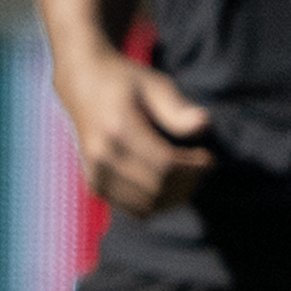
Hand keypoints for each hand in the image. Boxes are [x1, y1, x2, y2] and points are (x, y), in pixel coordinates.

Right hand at [57, 46, 213, 214]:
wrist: (81, 85)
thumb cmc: (123, 81)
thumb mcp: (153, 83)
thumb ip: (176, 107)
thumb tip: (203, 125)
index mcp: (117, 129)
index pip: (164, 164)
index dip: (193, 167)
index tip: (209, 159)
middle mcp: (102, 155)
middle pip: (157, 188)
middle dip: (188, 183)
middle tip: (202, 169)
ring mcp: (95, 174)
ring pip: (147, 205)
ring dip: (175, 197)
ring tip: (189, 178)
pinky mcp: (95, 185)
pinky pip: (134, 209)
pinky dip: (158, 204)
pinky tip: (171, 187)